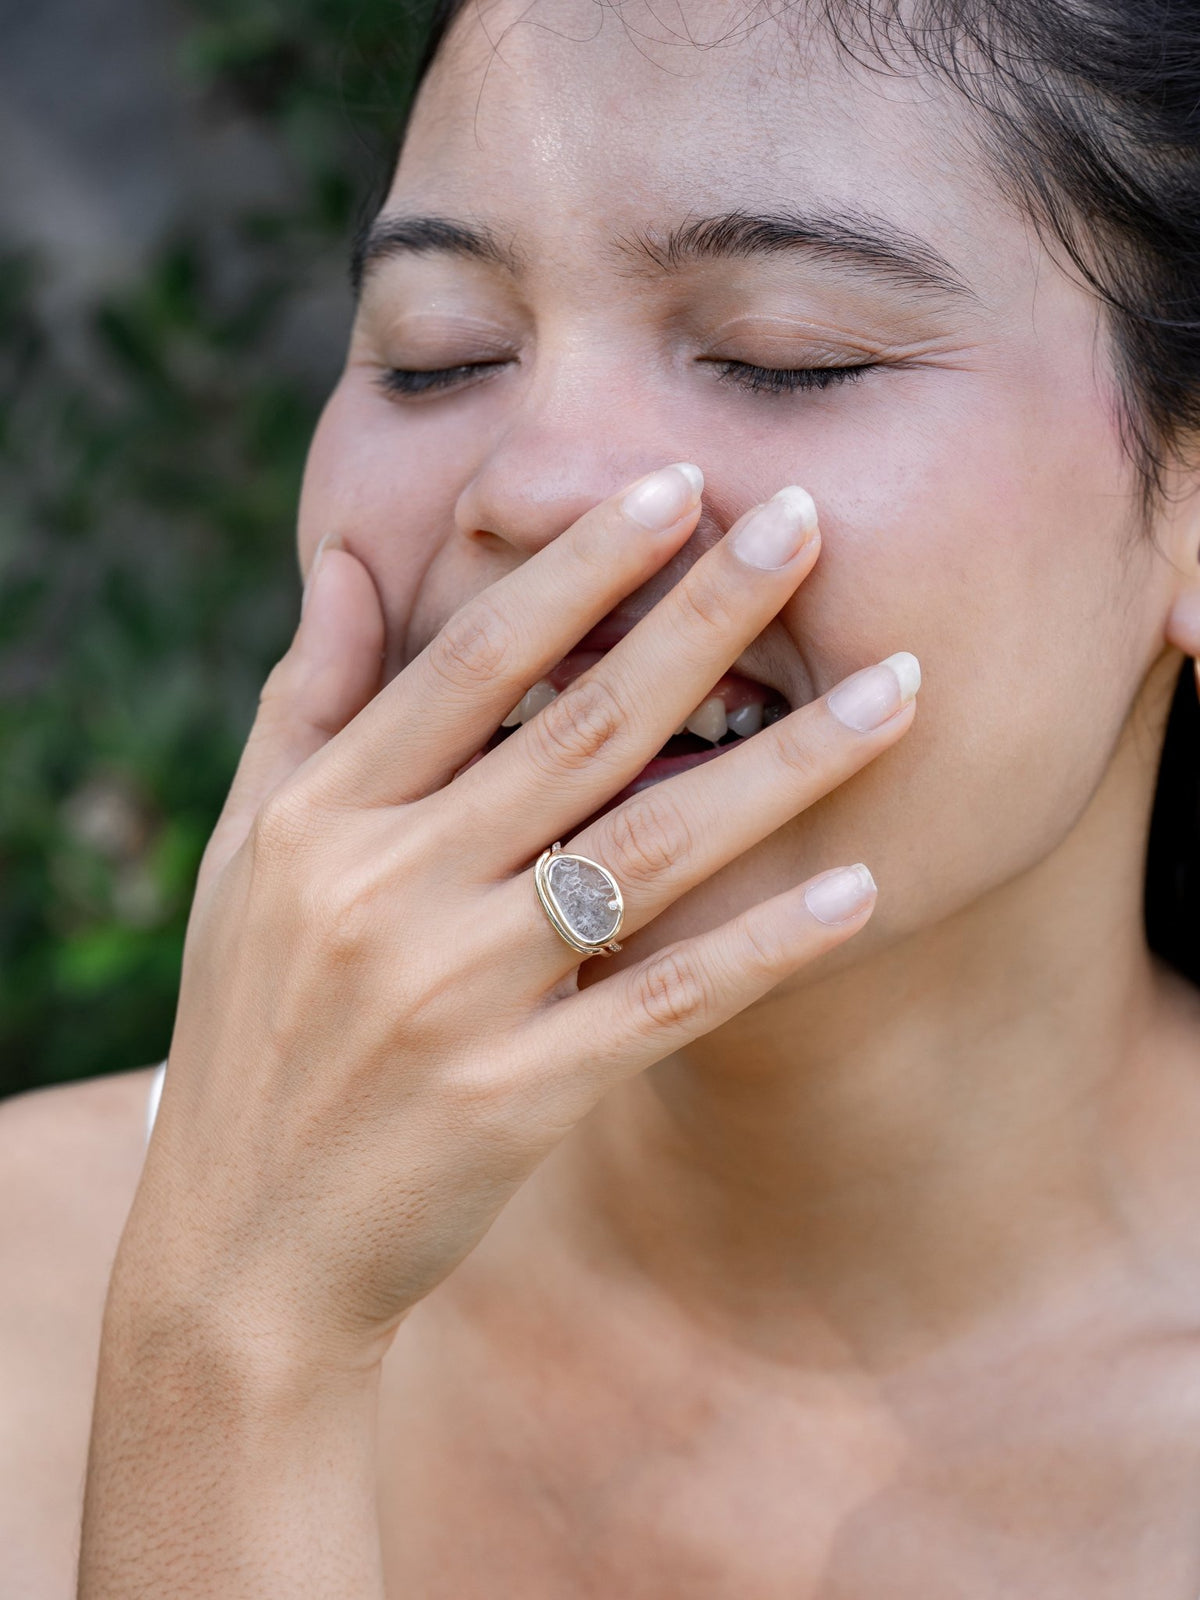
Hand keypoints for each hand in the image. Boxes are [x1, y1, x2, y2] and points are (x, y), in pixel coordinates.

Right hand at [121, 464, 918, 1374]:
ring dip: (784, 766)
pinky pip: (664, 1002)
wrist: (245, 1242)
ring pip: (648, 852)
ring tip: (894, 692)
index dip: (578, 566)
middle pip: (582, 729)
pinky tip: (858, 888)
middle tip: (808, 523)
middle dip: (705, 618)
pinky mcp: (516, 1096)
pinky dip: (762, 946)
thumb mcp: (246, 854)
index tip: (677, 485)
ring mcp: (456, 997)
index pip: (469, 661)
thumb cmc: (252, 1026)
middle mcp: (390, 891)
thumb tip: (340, 560)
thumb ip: (305, 703)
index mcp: (325, 818)